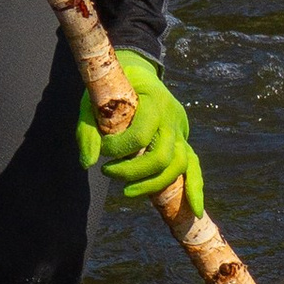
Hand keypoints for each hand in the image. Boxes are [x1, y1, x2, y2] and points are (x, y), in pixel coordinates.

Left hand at [78, 47, 203, 211]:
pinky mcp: (183, 142)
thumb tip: (87, 164)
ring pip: (180, 165)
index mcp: (152, 102)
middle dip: (133, 171)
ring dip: (154, 184)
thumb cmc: (112, 87)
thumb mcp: (94, 100)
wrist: (137, 71)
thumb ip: (88, 130)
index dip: (119, 148)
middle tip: (107, 172)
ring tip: (127, 191)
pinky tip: (194, 211)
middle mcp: (171, 118)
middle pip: (162, 156)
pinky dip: (195, 190)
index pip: (141, 135)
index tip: (102, 150)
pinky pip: (193, 167)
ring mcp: (180, 131)